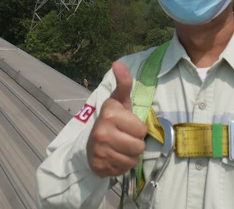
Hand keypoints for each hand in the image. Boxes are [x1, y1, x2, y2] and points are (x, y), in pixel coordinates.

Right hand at [87, 61, 147, 177]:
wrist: (91, 143)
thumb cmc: (113, 119)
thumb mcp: (119, 101)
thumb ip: (123, 83)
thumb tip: (118, 62)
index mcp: (110, 113)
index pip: (141, 130)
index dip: (138, 129)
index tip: (128, 125)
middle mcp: (102, 132)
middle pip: (139, 146)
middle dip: (136, 144)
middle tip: (126, 138)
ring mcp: (99, 151)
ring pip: (133, 160)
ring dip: (131, 156)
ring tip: (121, 148)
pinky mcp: (99, 167)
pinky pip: (123, 170)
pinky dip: (122, 166)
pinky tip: (115, 158)